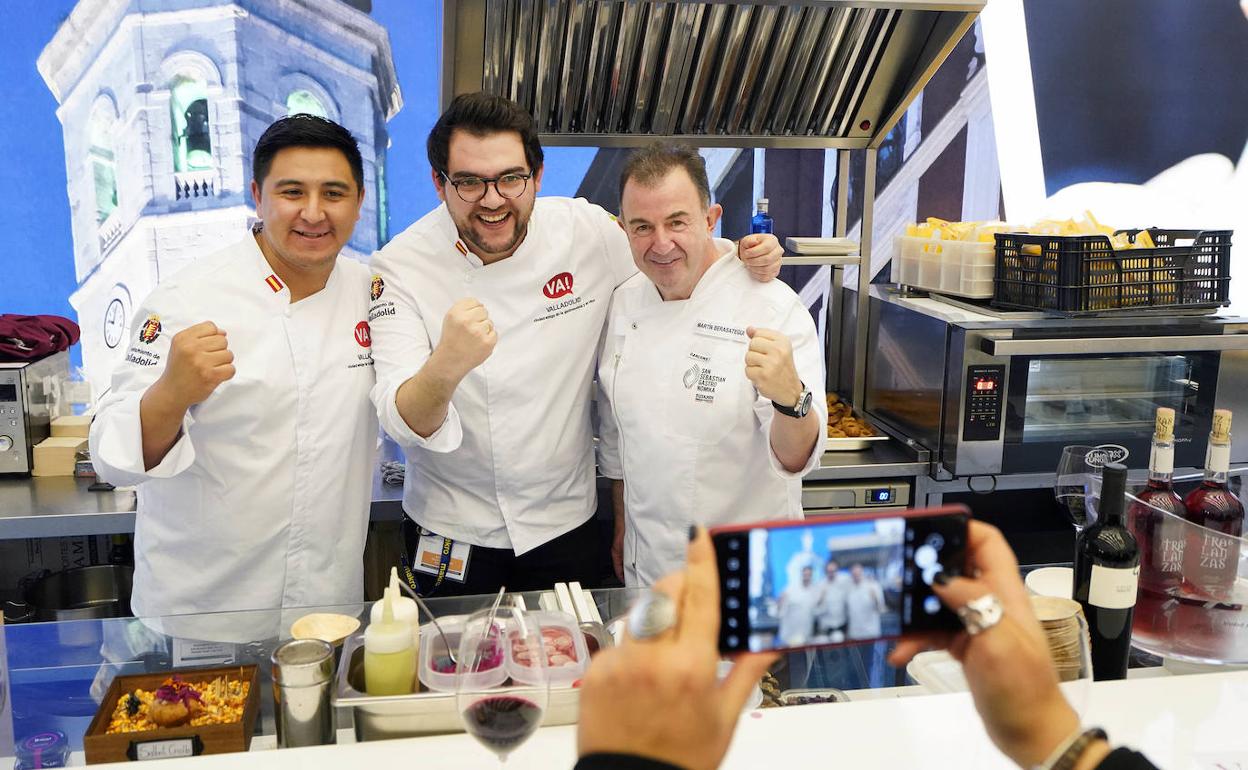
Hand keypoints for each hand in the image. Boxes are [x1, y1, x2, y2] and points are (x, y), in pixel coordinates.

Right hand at [153, 322, 234, 408]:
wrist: (172, 392)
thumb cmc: (179, 368)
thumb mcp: (181, 346)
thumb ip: (200, 335)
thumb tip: (223, 332)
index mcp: (183, 338)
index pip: (211, 326)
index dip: (212, 336)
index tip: (205, 346)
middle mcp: (191, 349)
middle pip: (222, 340)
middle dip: (219, 350)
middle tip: (207, 359)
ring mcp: (201, 363)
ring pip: (229, 354)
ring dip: (223, 362)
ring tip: (211, 367)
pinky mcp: (210, 376)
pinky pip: (231, 369)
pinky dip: (226, 373)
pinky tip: (215, 375)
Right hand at [433, 298, 496, 377]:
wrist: (451, 360)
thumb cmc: (451, 339)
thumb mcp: (450, 318)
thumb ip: (464, 307)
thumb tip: (481, 304)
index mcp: (456, 313)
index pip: (474, 301)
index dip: (471, 310)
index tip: (467, 318)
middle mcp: (467, 321)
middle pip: (483, 310)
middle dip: (479, 319)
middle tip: (470, 330)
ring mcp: (478, 332)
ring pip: (489, 322)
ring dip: (484, 329)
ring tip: (473, 338)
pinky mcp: (488, 342)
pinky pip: (494, 333)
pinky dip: (488, 338)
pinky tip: (478, 344)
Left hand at [578, 528, 777, 769]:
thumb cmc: (680, 759)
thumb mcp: (725, 717)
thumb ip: (746, 671)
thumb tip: (770, 642)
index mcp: (691, 668)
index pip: (699, 597)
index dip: (701, 561)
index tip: (700, 535)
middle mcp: (653, 660)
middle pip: (665, 593)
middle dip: (680, 584)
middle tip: (693, 596)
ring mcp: (620, 663)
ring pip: (641, 613)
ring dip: (658, 617)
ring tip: (669, 651)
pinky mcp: (596, 671)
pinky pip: (620, 641)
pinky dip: (635, 646)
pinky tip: (643, 674)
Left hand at [737, 233, 781, 280]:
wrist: (752, 253)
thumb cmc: (751, 246)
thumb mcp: (747, 240)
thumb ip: (749, 240)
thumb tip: (754, 241)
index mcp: (772, 241)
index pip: (767, 248)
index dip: (754, 252)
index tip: (746, 253)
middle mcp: (778, 251)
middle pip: (768, 259)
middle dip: (753, 261)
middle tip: (747, 260)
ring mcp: (778, 262)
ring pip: (767, 269)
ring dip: (754, 268)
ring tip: (750, 264)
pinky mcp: (775, 272)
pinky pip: (766, 277)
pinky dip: (757, 275)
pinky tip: (754, 269)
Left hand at [744, 327, 802, 407]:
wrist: (791, 390)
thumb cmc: (783, 367)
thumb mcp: (779, 348)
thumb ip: (763, 337)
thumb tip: (749, 329)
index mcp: (783, 341)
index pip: (758, 333)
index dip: (759, 343)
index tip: (767, 350)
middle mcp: (778, 351)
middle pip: (752, 344)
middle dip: (755, 353)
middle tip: (765, 361)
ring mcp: (771, 363)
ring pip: (748, 357)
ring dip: (753, 364)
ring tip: (764, 369)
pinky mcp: (763, 375)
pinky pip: (747, 370)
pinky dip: (752, 375)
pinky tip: (762, 376)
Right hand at [889, 522, 1080, 766]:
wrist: (1030, 731)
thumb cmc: (1025, 689)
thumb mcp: (999, 642)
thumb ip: (973, 603)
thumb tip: (941, 576)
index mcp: (1005, 592)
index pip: (987, 542)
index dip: (960, 528)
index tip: (927, 529)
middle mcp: (991, 602)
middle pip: (954, 566)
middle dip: (924, 567)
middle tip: (898, 573)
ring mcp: (977, 623)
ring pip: (938, 599)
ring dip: (913, 609)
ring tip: (895, 621)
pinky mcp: (965, 644)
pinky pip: (932, 630)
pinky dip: (914, 637)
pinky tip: (902, 650)